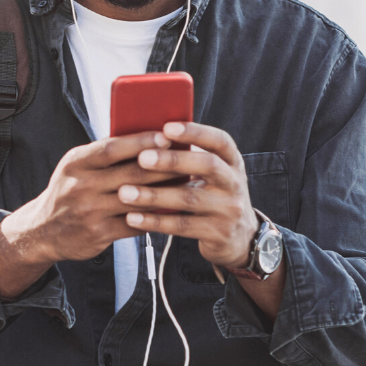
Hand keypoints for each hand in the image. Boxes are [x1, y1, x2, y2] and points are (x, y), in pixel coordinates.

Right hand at [0, 131, 182, 297]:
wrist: (42, 231)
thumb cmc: (69, 190)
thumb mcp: (76, 166)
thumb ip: (104, 154)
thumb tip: (147, 136)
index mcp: (76, 162)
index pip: (112, 148)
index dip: (141, 142)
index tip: (166, 136)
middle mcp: (81, 186)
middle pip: (131, 173)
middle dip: (164, 166)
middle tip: (189, 159)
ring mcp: (90, 212)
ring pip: (137, 200)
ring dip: (166, 192)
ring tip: (187, 184)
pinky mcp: (99, 234)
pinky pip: (136, 223)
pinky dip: (156, 216)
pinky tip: (173, 209)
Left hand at [114, 121, 258, 275]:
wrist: (240, 237)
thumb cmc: (213, 195)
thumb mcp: (212, 174)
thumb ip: (190, 158)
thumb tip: (148, 137)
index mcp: (232, 161)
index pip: (219, 140)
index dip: (195, 132)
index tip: (167, 127)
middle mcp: (234, 183)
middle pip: (207, 165)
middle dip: (173, 160)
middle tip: (142, 158)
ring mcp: (229, 210)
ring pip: (189, 199)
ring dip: (154, 195)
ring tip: (125, 192)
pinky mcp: (218, 234)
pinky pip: (181, 226)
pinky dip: (154, 222)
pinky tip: (132, 217)